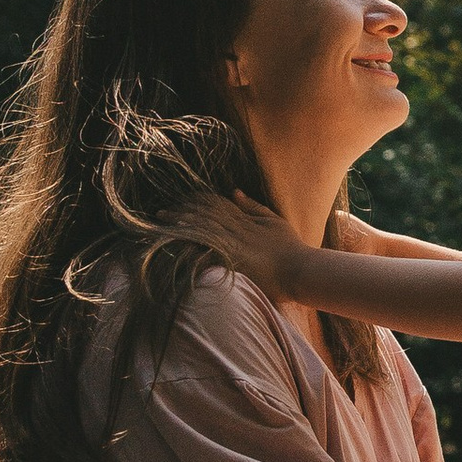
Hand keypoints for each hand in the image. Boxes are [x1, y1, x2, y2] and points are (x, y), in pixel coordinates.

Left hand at [167, 188, 310, 295]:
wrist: (300, 270)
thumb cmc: (291, 249)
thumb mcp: (273, 220)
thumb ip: (253, 206)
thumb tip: (234, 191)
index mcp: (245, 219)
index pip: (215, 205)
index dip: (194, 202)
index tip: (179, 203)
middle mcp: (237, 227)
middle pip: (203, 214)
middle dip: (181, 212)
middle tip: (161, 212)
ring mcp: (234, 243)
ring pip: (203, 226)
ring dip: (181, 223)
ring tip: (163, 222)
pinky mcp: (233, 258)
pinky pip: (208, 246)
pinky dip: (193, 241)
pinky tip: (178, 238)